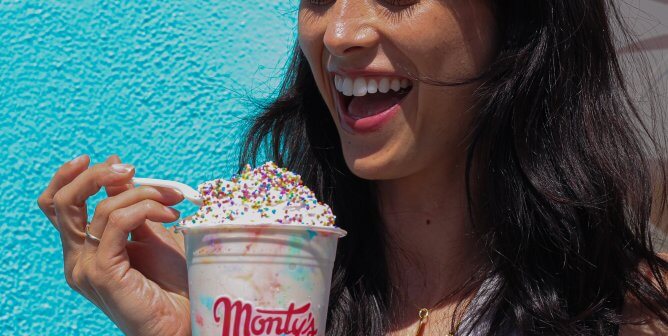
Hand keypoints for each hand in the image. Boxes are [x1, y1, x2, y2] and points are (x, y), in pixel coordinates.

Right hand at [37, 154, 190, 335]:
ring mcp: (86, 268)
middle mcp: (77, 259)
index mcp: (84, 249)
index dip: (72, 176)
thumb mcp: (149, 235)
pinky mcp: (103, 274)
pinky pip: (117, 224)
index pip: (58, 205)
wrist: (186, 321)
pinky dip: (145, 209)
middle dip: (96, 175)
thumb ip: (131, 206)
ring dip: (144, 195)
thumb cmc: (172, 283)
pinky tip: (169, 216)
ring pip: (102, 209)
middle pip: (63, 202)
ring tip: (173, 202)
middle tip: (131, 170)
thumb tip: (118, 169)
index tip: (111, 161)